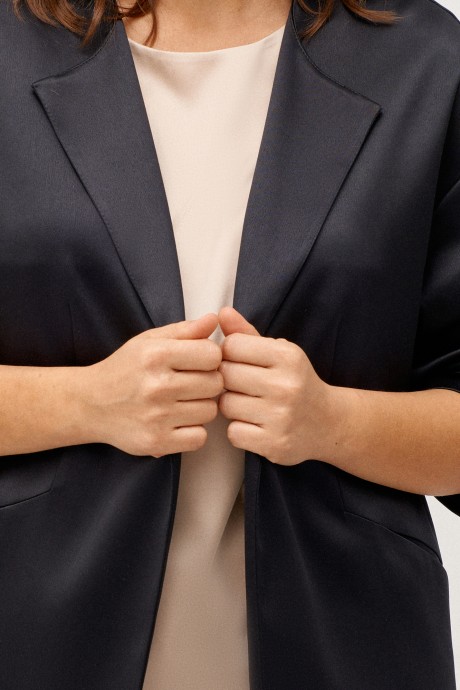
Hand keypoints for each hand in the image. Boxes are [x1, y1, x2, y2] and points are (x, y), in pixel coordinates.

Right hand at [85, 313, 222, 456]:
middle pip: (215, 384)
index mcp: (156, 355)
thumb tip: (213, 320)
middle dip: (208, 382)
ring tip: (182, 402)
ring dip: (201, 407)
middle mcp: (156, 386)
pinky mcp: (156, 442)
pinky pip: (199, 438)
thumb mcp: (149, 341)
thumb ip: (185, 330)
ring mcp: (156, 417)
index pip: (212, 355)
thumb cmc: (124, 370)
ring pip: (210, 412)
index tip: (198, 362)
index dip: (210, 358)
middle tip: (190, 383)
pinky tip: (178, 422)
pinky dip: (193, 432)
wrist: (90, 404)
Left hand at [217, 307, 334, 464]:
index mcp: (287, 356)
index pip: (232, 346)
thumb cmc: (296, 382)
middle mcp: (286, 385)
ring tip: (248, 404)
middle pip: (225, 375)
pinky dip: (239, 430)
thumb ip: (247, 334)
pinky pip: (233, 432)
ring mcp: (281, 417)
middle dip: (228, 380)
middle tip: (242, 385)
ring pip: (225, 405)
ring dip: (231, 405)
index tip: (239, 361)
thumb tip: (222, 313)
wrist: (328, 422)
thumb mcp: (278, 352)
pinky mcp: (274, 444)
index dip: (229, 354)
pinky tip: (254, 424)